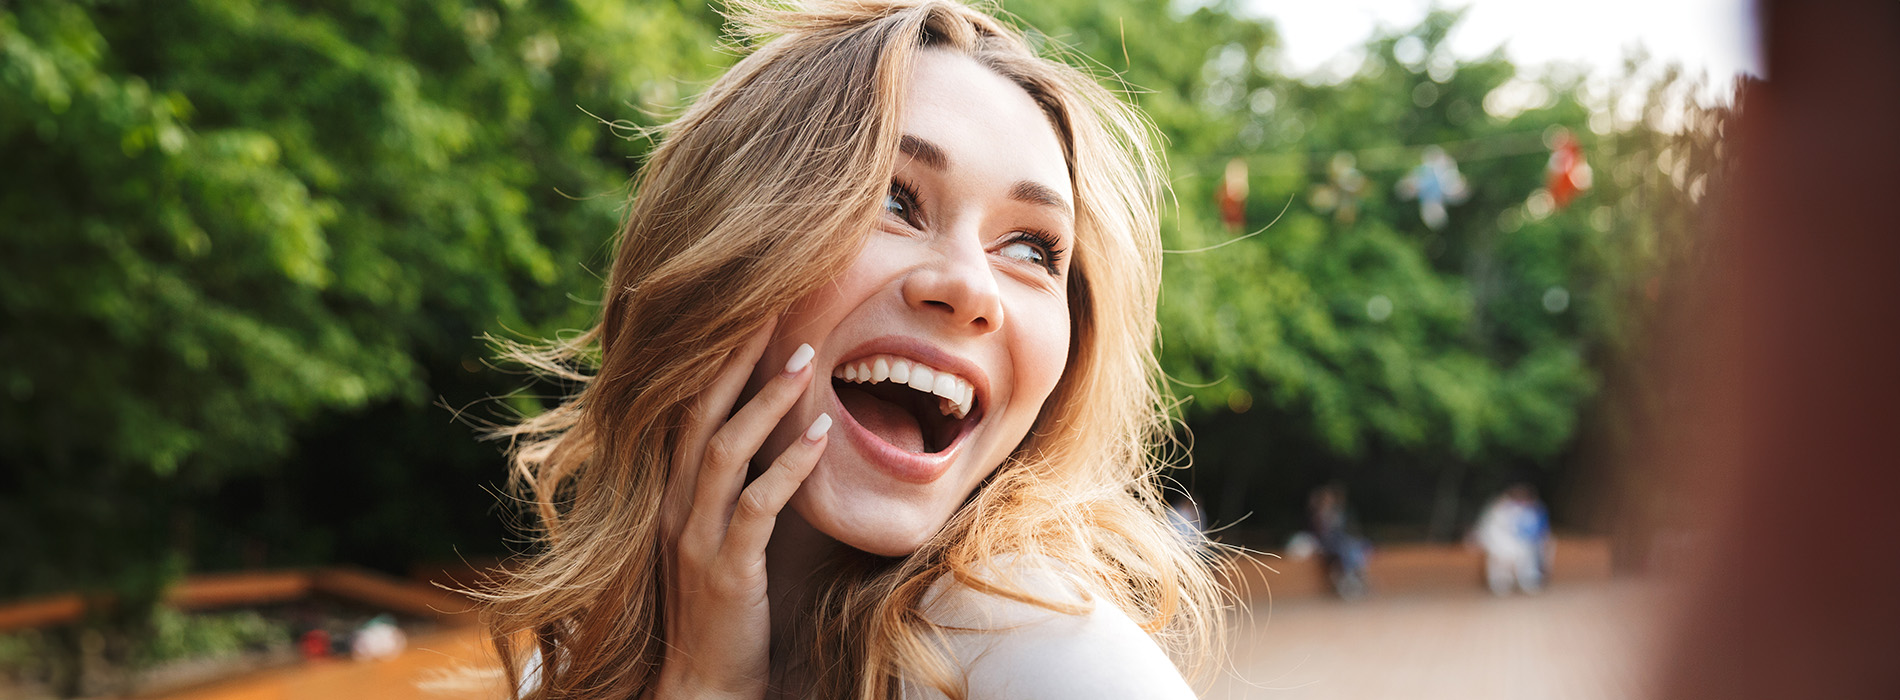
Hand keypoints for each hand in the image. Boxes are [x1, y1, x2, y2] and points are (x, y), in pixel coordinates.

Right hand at [654, 321, 829, 698]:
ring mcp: (694, 536)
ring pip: (724, 450)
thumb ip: (738, 485)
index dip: (715, 357)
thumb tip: (779, 430)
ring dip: (767, 400)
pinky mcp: (726, 567)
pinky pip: (756, 505)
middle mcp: (673, 505)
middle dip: (735, 357)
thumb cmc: (725, 607)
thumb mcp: (722, 533)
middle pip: (697, 413)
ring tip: (808, 357)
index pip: (687, 408)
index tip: (749, 308)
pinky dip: (789, 466)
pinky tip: (820, 435)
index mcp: (671, 492)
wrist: (704, 682)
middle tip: (773, 305)